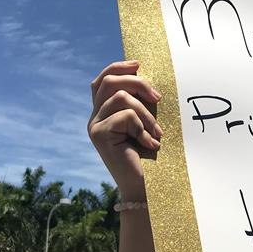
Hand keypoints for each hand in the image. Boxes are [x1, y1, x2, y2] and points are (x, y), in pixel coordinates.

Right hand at [88, 61, 162, 200]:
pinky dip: (144, 128)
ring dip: (147, 113)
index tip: (139, 65)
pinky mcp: (99, 135)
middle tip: (158, 98)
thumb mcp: (147, 122)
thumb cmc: (153, 155)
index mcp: (104, 112)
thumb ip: (141, 101)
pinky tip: (150, 145)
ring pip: (121, 98)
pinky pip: (126, 116)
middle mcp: (95, 117)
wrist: (149, 187)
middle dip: (137, 83)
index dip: (119, 68)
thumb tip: (145, 72)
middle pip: (109, 81)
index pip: (103, 80)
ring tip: (157, 133)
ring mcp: (95, 126)